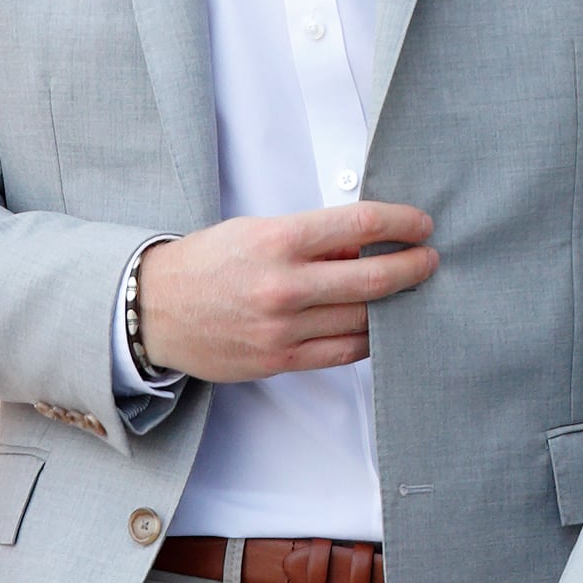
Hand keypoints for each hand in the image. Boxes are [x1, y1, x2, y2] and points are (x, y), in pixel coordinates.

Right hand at [136, 204, 437, 382]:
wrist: (153, 310)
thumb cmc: (204, 264)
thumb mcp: (254, 231)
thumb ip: (310, 238)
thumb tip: (361, 245)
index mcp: (277, 240)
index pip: (360, 225)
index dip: (401, 223)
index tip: (420, 225)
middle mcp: (284, 285)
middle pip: (374, 278)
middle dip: (413, 267)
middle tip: (429, 260)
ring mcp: (283, 327)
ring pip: (363, 318)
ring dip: (393, 305)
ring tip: (405, 292)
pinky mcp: (280, 359)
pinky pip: (344, 352)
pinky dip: (367, 338)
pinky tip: (375, 324)